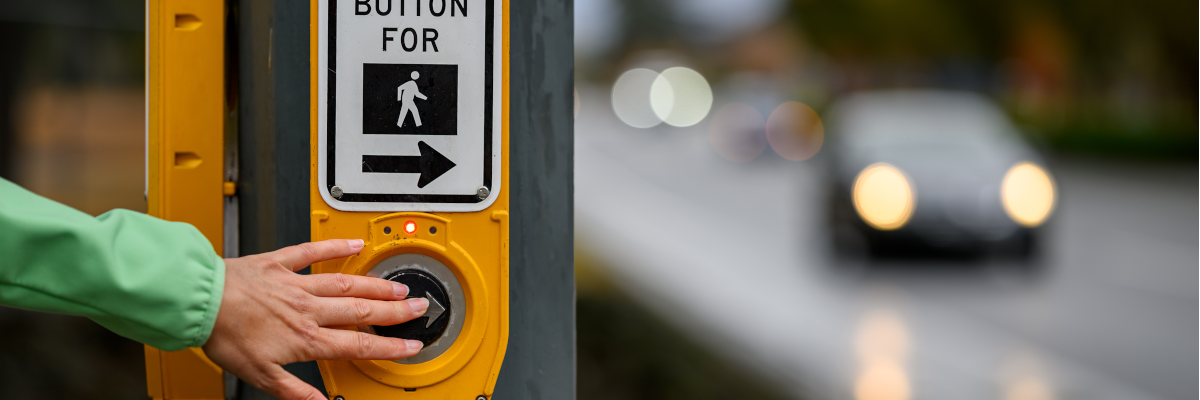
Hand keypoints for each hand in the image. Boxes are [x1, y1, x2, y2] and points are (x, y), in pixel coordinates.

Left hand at [202, 239, 429, 399]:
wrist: (198, 300)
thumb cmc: (224, 334)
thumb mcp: (260, 376)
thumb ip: (295, 391)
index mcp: (305, 338)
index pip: (357, 345)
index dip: (388, 348)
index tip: (409, 346)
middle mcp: (307, 309)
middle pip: (361, 311)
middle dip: (394, 311)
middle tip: (418, 307)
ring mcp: (295, 284)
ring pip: (346, 283)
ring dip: (375, 284)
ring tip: (398, 284)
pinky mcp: (279, 263)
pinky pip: (312, 252)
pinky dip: (335, 247)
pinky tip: (354, 244)